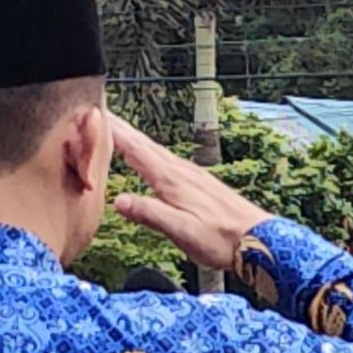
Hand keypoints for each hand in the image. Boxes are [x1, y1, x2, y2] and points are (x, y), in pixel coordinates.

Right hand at [104, 115, 270, 279]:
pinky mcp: (199, 182)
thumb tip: (118, 201)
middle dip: (120, 127)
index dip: (113, 132)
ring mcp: (191, 174)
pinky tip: (151, 157)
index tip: (93, 114)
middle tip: (99, 112)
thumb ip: (150, 214)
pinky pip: (167, 159)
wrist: (259, 240)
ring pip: (155, 150)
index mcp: (171, 179)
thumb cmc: (221, 239)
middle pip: (143, 143)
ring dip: (134, 138)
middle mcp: (180, 171)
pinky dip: (151, 152)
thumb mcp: (181, 231)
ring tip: (118, 129)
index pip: (135, 149)